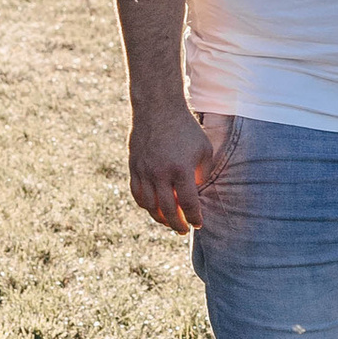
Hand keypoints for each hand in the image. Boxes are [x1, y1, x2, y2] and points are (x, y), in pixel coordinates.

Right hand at [130, 103, 217, 230]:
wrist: (158, 108)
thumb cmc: (186, 128)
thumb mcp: (203, 149)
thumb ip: (202, 174)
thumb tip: (196, 193)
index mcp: (181, 169)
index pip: (188, 204)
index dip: (194, 218)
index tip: (198, 224)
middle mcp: (160, 173)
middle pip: (167, 210)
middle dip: (177, 224)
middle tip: (184, 230)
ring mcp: (144, 171)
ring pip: (149, 205)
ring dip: (160, 218)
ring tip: (169, 222)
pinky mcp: (134, 167)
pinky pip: (137, 194)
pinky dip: (145, 205)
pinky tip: (153, 208)